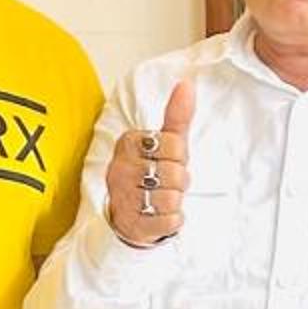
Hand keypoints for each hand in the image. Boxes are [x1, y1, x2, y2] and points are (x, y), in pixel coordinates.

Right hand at [106, 78, 195, 247]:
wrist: (127, 214)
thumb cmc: (149, 172)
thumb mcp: (164, 142)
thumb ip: (176, 115)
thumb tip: (187, 84)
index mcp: (128, 144)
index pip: (174, 145)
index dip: (179, 156)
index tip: (166, 160)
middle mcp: (120, 169)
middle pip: (176, 173)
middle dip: (179, 180)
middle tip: (165, 182)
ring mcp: (124, 198)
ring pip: (174, 198)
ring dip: (176, 200)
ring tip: (160, 198)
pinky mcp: (133, 224)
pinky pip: (171, 221)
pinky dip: (173, 220)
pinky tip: (159, 215)